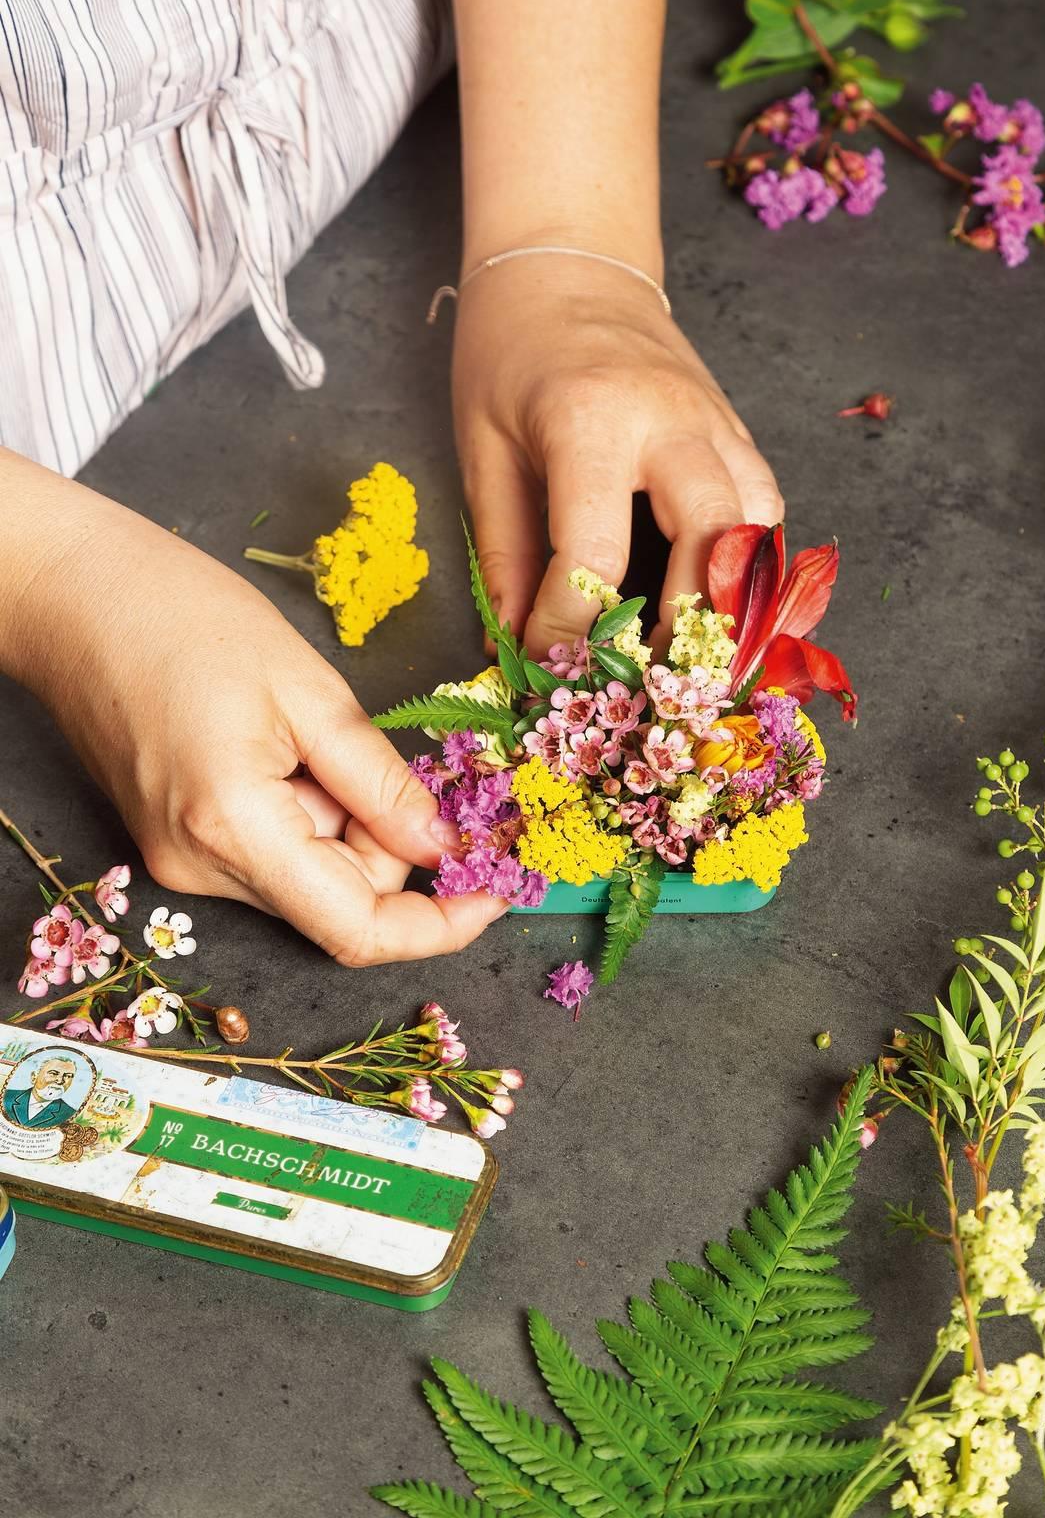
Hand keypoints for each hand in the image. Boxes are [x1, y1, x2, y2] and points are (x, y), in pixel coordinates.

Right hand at [0, 455, 505, 964]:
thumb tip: (440, 849)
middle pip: (340, 900)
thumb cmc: (180, 616)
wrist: (70, 594)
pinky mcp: (176, 842)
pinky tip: (289, 746)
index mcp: (233, 830)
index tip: (496, 891)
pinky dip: (310, 813)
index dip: (439, 925)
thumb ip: (380, 781)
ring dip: (347, 822)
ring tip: (314, 731)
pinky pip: (274, 852)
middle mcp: (199, 869)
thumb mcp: (308, 689)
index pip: (356, 929)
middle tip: (402, 757)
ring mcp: (180, 861)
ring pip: (311, 876)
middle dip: (391, 844)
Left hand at [451, 256, 783, 654]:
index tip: (547, 666)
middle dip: (690, 626)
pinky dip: (746, 561)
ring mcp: (715, 422)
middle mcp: (671, 421)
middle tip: (655, 685)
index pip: (596, 553)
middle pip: (714, 539)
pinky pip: (763, 506)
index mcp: (592, 421)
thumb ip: (504, 550)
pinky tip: (713, 599)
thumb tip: (515, 644)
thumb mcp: (482, 447)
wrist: (570, 261)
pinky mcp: (735, 429)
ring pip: (758, 526)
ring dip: (733, 598)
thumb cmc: (510, 351)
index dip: (572, 626)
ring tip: (692, 656)